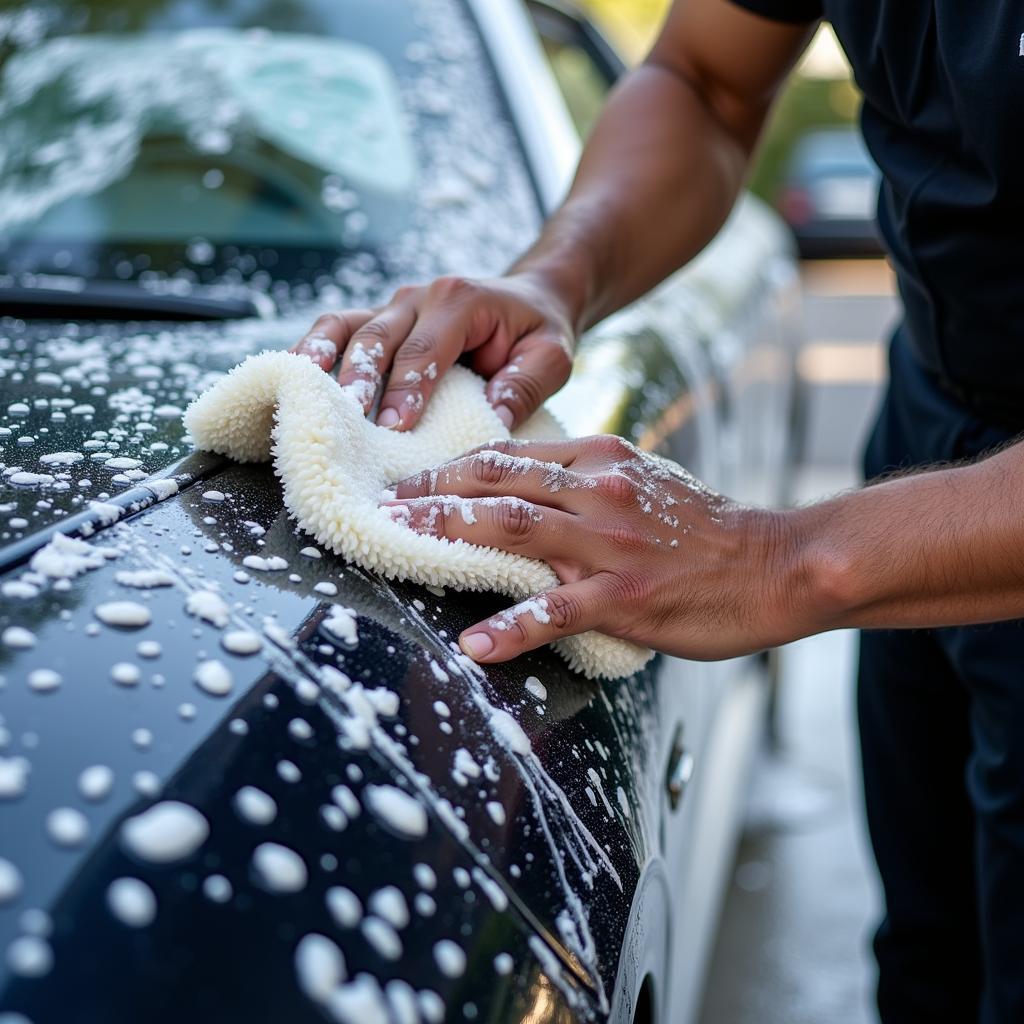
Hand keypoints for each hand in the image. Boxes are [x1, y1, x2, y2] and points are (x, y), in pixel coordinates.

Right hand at [290, 274, 574, 430]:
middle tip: (349, 421)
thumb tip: (493, 417)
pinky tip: (290, 379)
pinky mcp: (378, 319)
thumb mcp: (553, 357)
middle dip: (360, 380)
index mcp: (461, 300)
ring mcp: (393, 305)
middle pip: (378, 337)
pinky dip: (312, 351)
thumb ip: (526, 384)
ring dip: (321, 360)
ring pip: (346, 326)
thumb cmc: (538, 331)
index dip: (408, 388)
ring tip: (299, 393)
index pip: (428, 348)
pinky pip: (338, 329)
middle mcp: (419, 297)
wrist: (529, 298)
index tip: (394, 427)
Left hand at [381, 436, 799, 665]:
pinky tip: (474, 646)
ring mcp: (611, 542)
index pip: (505, 455)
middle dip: (430, 495)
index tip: (406, 481)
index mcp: (599, 459)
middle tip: (380, 509)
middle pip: (495, 483)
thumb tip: (525, 488)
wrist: (776, 562)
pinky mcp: (626, 595)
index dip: (447, 468)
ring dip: (448, 538)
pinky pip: (556, 610)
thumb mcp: (643, 481)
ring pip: (512, 530)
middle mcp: (598, 490)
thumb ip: (585, 480)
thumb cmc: (705, 529)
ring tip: (397, 549)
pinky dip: (511, 628)